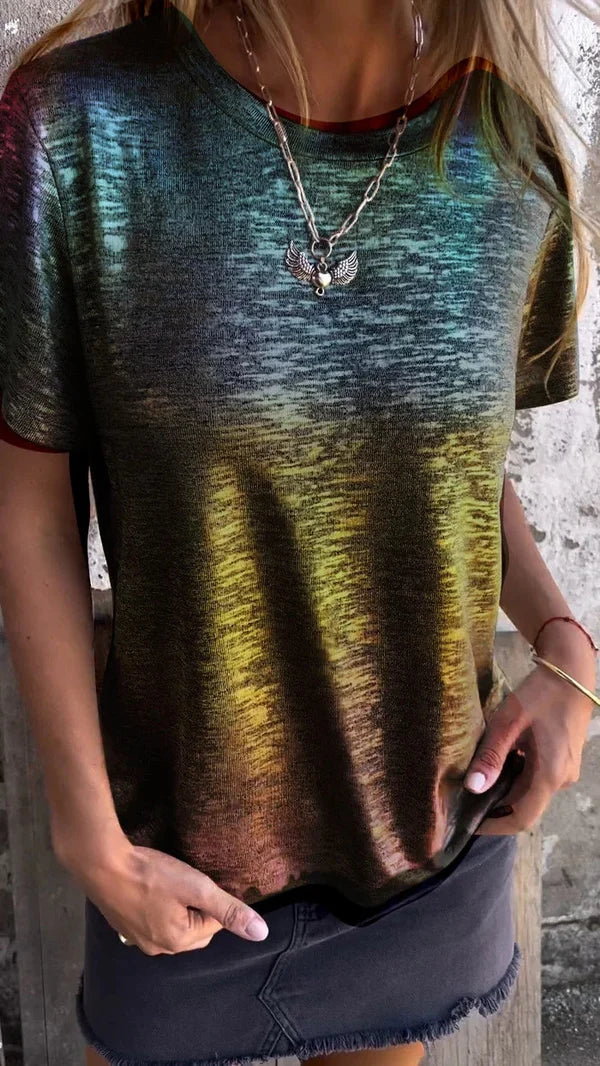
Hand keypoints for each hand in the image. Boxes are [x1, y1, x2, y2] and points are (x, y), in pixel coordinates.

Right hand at [59, 834, 269, 954]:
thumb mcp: (196, 887)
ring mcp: (136, 938)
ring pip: (172, 924)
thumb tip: (261, 933)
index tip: (200, 880)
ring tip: (171, 883)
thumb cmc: (150, 875)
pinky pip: (152, 920)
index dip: (212, 899)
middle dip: (197, 907)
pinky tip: (151, 887)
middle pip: (194, 929)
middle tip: (187, 881)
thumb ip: (229, 909)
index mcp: (178, 942)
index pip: (214, 924)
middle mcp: (157, 948)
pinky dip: (157, 907)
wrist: (101, 864)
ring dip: (178, 907)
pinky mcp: (122, 925)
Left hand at [464, 640, 595, 835]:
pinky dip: (516, 777)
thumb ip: (491, 756)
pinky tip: (497, 764)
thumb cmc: (540, 694)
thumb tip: (472, 788)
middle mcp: (562, 780)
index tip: (470, 825)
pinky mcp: (563, 761)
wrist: (571, 672)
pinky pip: (537, 779)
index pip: (522, 818)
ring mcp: (565, 771)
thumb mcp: (508, 723)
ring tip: (476, 780)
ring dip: (505, 791)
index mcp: (551, 775)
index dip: (495, 826)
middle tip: (464, 800)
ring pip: (530, 792)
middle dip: (496, 807)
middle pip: (525, 806)